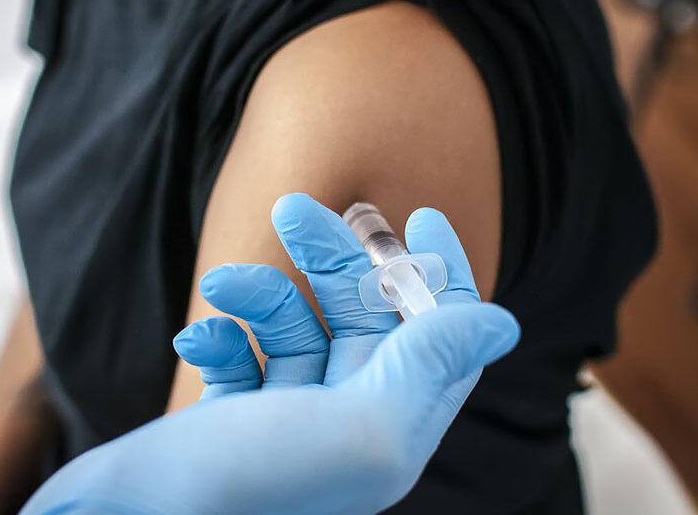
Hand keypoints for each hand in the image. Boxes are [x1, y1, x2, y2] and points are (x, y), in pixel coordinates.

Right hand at [20, 194, 518, 514]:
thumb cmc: (244, 488)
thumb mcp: (358, 427)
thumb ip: (428, 369)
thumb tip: (501, 323)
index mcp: (390, 432)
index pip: (441, 342)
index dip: (440, 277)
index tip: (422, 214)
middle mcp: (344, 428)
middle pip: (362, 321)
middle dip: (333, 262)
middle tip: (295, 209)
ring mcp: (285, 423)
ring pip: (294, 329)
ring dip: (258, 295)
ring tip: (220, 283)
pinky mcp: (229, 421)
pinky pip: (239, 357)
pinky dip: (219, 336)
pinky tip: (196, 341)